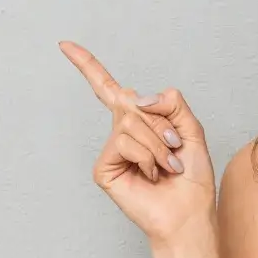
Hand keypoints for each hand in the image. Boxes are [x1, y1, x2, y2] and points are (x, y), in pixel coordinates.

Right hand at [59, 41, 215, 243]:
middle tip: (175, 149)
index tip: (65, 45)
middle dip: (162, 124)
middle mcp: (121, 133)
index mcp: (140, 122)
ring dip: (158, 144)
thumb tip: (135, 96)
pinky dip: (146, 157)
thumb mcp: (192, 131)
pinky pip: (124, 142)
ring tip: (166, 167)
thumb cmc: (192, 178)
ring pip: (130, 122)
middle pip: (132, 102)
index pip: (109, 89)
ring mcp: (111, 150)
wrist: (188, 213)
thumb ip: (171, 103)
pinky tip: (151, 174)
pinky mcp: (104, 167)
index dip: (88, 66)